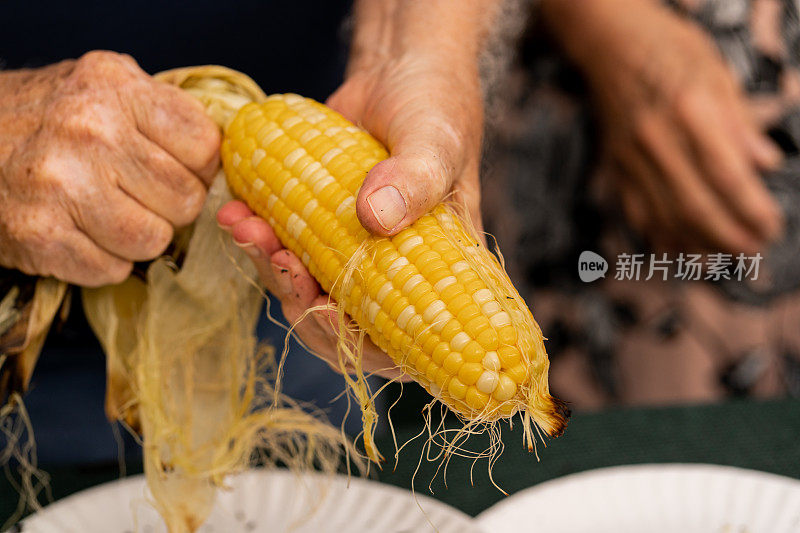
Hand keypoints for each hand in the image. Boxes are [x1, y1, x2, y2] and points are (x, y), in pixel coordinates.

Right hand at [0, 51, 219, 285]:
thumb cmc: (52, 117)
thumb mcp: (107, 88)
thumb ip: (164, 113)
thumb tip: (224, 158)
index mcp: (116, 88)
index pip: (205, 147)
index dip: (200, 168)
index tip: (180, 169)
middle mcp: (89, 131)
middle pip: (185, 200)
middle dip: (171, 206)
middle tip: (140, 195)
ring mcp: (61, 185)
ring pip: (154, 240)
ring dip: (141, 238)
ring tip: (110, 214)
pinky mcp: (40, 235)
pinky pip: (113, 270)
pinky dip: (106, 262)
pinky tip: (83, 233)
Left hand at [217, 0, 492, 378]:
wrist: (400, 72)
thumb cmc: (437, 109)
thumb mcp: (437, 142)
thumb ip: (415, 180)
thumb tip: (376, 219)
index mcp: (436, 276)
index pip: (404, 343)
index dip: (362, 345)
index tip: (326, 313)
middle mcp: (392, 275)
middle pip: (342, 324)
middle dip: (301, 301)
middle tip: (281, 259)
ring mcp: (352, 254)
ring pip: (304, 289)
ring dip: (268, 267)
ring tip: (245, 225)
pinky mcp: (319, 228)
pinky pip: (284, 251)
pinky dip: (256, 239)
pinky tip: (238, 211)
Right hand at [543, 0, 783, 252]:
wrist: (607, 44)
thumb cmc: (668, 49)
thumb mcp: (715, 70)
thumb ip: (739, 121)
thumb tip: (766, 164)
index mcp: (688, 109)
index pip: (725, 174)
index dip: (752, 208)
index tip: (773, 227)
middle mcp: (656, 138)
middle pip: (694, 205)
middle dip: (728, 236)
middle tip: (754, 250)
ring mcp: (631, 156)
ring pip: (664, 215)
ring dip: (697, 243)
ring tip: (723, 258)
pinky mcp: (616, 165)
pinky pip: (637, 210)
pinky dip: (659, 235)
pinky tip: (680, 249)